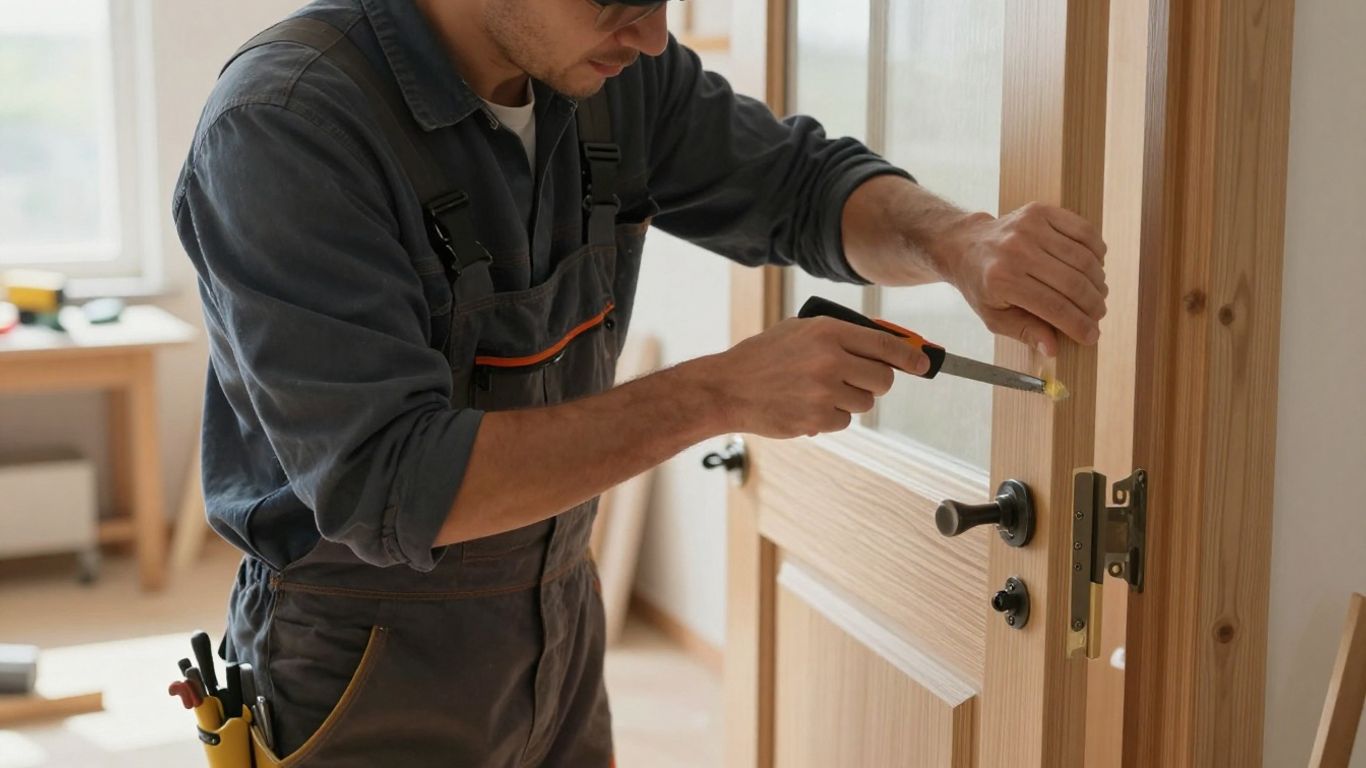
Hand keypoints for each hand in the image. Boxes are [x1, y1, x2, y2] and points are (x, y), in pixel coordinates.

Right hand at [696, 317, 928, 438]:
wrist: (727, 388)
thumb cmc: (763, 357)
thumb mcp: (799, 331)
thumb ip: (839, 335)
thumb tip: (886, 346)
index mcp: (828, 331)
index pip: (887, 345)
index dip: (912, 357)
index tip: (923, 364)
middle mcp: (830, 360)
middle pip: (883, 380)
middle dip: (876, 383)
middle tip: (859, 382)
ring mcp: (824, 392)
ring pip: (864, 403)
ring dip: (849, 401)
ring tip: (818, 392)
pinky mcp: (816, 419)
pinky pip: (844, 422)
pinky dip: (831, 418)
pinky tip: (806, 406)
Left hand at [939, 203, 1107, 356]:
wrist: (966, 245)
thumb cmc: (982, 285)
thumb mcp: (994, 316)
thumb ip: (1024, 332)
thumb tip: (1052, 349)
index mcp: (1003, 280)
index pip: (1054, 307)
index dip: (1079, 325)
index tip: (1092, 337)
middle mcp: (1017, 250)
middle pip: (1073, 283)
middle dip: (1093, 305)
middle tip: (1098, 315)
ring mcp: (1030, 227)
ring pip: (1083, 258)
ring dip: (1097, 281)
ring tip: (1097, 294)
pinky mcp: (1041, 211)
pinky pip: (1084, 231)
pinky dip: (1097, 251)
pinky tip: (1094, 266)